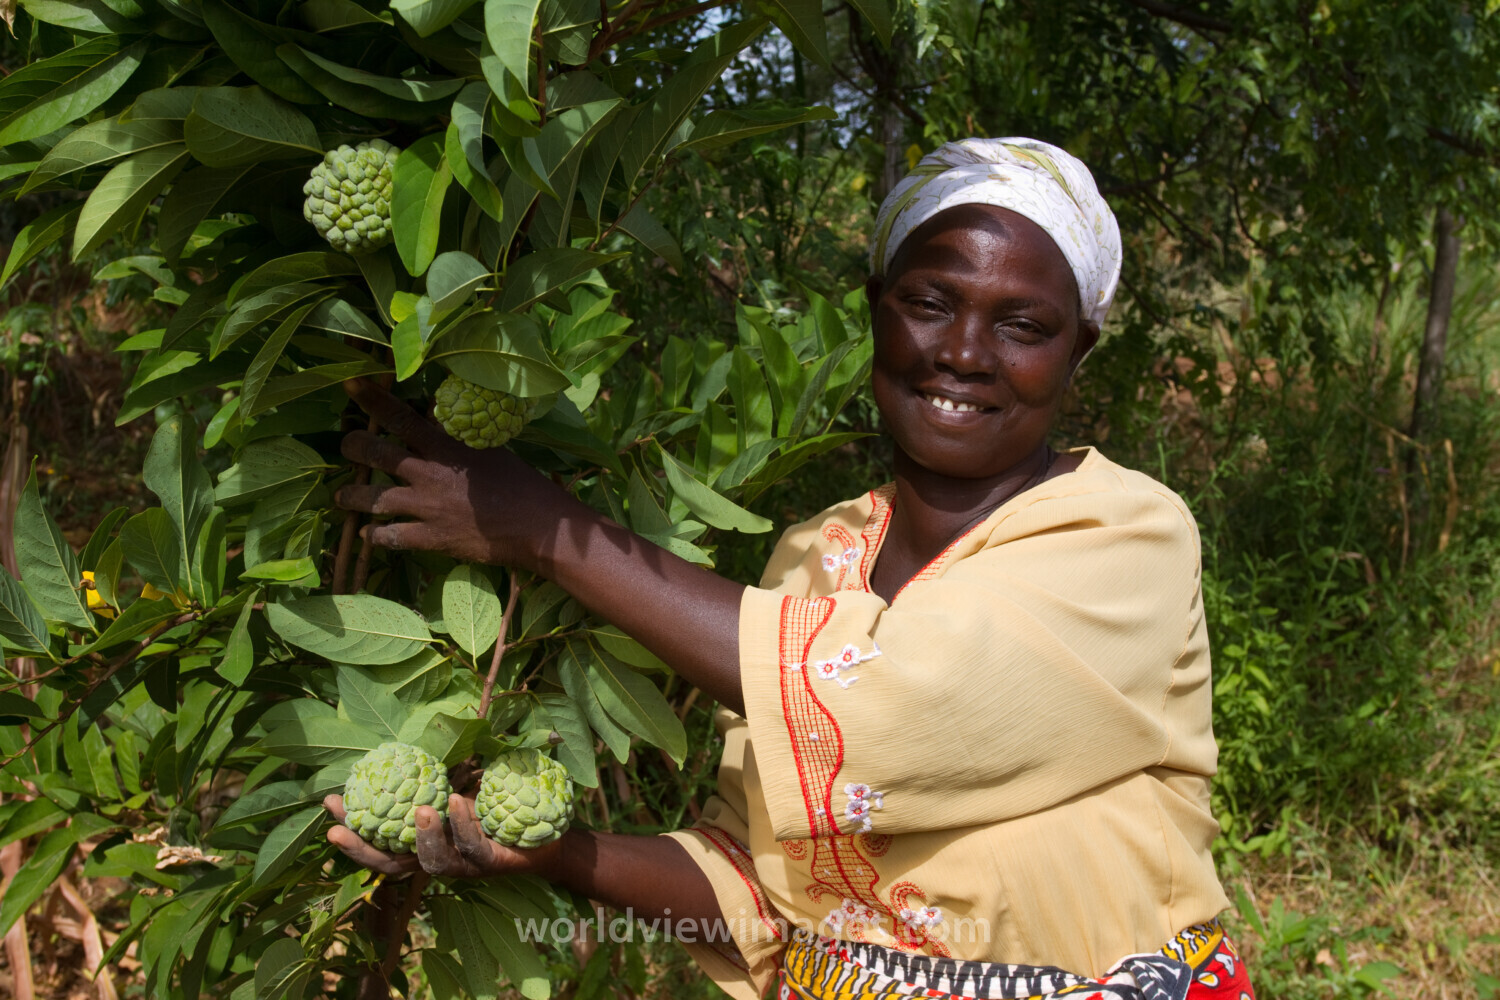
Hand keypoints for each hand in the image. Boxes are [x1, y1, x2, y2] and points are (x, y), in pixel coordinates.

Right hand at [324, 793, 562, 878]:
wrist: (546, 829)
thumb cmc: (499, 804)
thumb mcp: (462, 781)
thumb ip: (436, 771)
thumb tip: (402, 739)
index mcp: (423, 843)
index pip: (379, 841)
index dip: (352, 828)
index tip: (329, 802)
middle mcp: (436, 860)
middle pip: (392, 864)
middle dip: (363, 848)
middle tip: (339, 827)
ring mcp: (462, 866)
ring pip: (432, 862)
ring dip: (423, 836)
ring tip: (419, 809)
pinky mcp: (490, 865)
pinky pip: (472, 848)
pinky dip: (463, 826)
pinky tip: (456, 803)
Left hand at [336, 378, 567, 568]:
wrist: (536, 527)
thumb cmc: (521, 483)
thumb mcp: (491, 448)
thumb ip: (458, 435)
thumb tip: (435, 413)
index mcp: (445, 447)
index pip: (401, 417)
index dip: (373, 399)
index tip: (351, 383)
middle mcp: (429, 474)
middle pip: (377, 454)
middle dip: (353, 447)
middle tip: (345, 445)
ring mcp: (427, 509)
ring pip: (374, 499)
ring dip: (351, 496)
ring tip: (340, 495)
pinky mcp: (431, 539)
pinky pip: (391, 537)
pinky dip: (374, 535)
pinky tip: (366, 534)